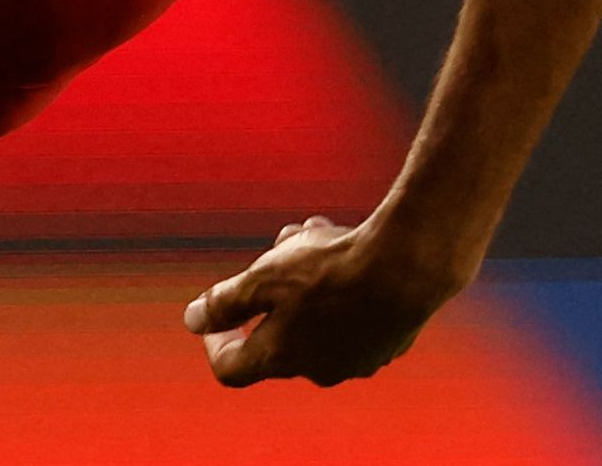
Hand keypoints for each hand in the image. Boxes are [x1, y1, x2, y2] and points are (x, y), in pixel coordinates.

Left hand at [183, 215, 462, 387]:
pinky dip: (338, 282)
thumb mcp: (263, 279)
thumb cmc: (330, 272)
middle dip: (269, 289)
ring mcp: (356, 360)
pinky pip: (348, 312)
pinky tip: (344, 242)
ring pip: (313, 314)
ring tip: (313, 232)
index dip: (215, 343)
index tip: (214, 316)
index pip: (231, 369)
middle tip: (279, 247)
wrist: (408, 267)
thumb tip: (192, 321)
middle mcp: (319, 369)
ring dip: (305, 276)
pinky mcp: (385, 342)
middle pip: (275, 333)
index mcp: (281, 358)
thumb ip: (225, 304)